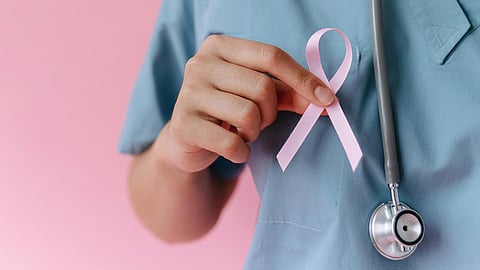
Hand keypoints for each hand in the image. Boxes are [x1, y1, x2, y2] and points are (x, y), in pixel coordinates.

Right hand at [163, 35, 333, 172]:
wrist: (186, 140)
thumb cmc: (226, 111)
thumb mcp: (256, 95)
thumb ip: (288, 92)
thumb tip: (325, 100)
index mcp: (220, 46)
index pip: (271, 56)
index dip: (303, 78)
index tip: (327, 99)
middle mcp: (200, 64)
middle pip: (262, 87)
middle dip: (271, 112)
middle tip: (259, 121)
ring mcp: (189, 93)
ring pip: (248, 114)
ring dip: (254, 132)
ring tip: (241, 132)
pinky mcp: (183, 125)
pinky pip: (231, 143)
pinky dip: (241, 152)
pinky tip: (233, 149)